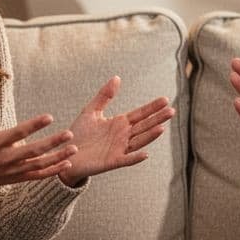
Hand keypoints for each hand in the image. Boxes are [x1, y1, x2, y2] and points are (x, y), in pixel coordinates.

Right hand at [0, 86, 77, 201]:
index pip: (18, 132)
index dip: (34, 125)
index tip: (49, 117)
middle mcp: (6, 158)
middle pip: (33, 150)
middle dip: (53, 142)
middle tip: (69, 134)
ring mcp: (14, 170)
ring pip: (39, 164)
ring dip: (58, 157)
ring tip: (74, 148)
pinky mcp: (18, 178)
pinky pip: (38, 176)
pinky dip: (53, 171)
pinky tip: (68, 164)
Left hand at [59, 76, 175, 186]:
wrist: (67, 153)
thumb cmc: (79, 133)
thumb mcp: (91, 111)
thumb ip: (104, 96)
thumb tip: (117, 77)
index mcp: (119, 123)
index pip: (140, 114)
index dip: (152, 107)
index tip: (165, 99)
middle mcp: (123, 136)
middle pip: (144, 126)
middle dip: (157, 118)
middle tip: (172, 110)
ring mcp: (119, 149)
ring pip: (139, 141)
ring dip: (150, 136)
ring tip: (161, 128)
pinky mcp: (112, 162)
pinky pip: (126, 159)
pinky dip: (135, 157)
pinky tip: (146, 154)